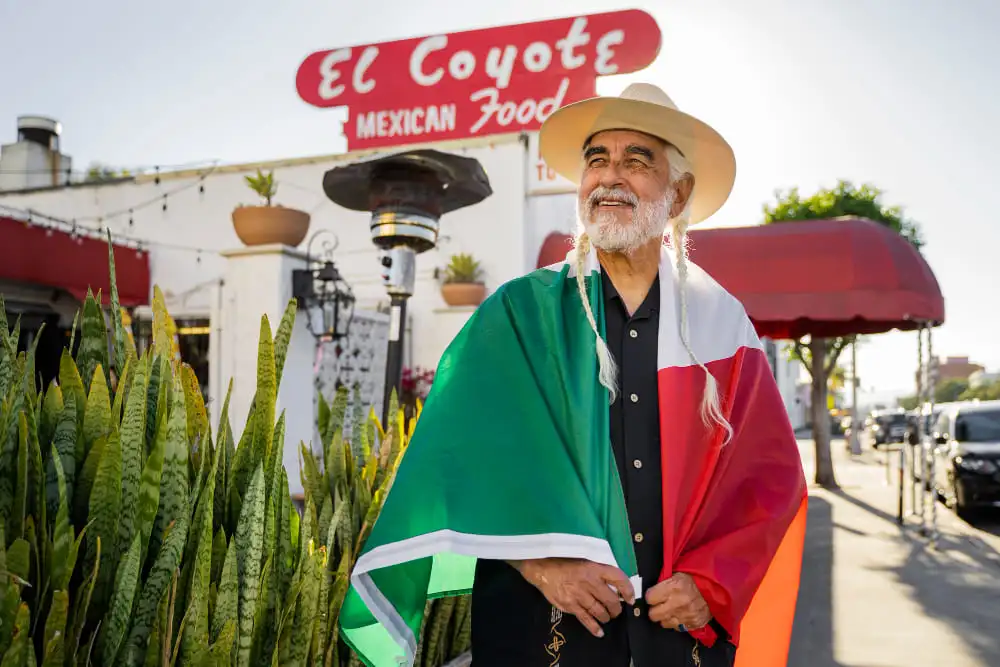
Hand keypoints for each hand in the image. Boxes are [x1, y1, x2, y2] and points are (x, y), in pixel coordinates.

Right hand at [512, 558, 634, 637]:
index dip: (628, 590)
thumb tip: (616, 584)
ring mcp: (579, 594)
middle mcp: (589, 581)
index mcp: (595, 567)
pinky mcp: (570, 605)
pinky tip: (599, 632)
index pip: (618, 579)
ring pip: (600, 611)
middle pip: (611, 599)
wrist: (543, 568)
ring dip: (606, 616)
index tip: (630, 598)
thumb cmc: (565, 562)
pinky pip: (585, 619)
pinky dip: (594, 627)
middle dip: (616, 608)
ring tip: (607, 617)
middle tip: (616, 610)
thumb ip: (599, 570)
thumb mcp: (585, 558)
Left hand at [646, 573, 711, 630]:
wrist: (714, 590)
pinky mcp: (693, 624)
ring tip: (671, 609)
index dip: (650, 597)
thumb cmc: (693, 581)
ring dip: (665, 617)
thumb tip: (647, 591)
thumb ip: (661, 584)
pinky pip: (676, 627)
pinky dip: (677, 622)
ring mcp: (686, 616)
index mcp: (673, 587)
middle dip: (655, 609)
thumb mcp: (676, 575)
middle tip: (659, 605)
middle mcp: (678, 603)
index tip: (653, 596)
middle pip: (653, 615)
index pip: (649, 598)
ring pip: (664, 623)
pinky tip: (681, 614)